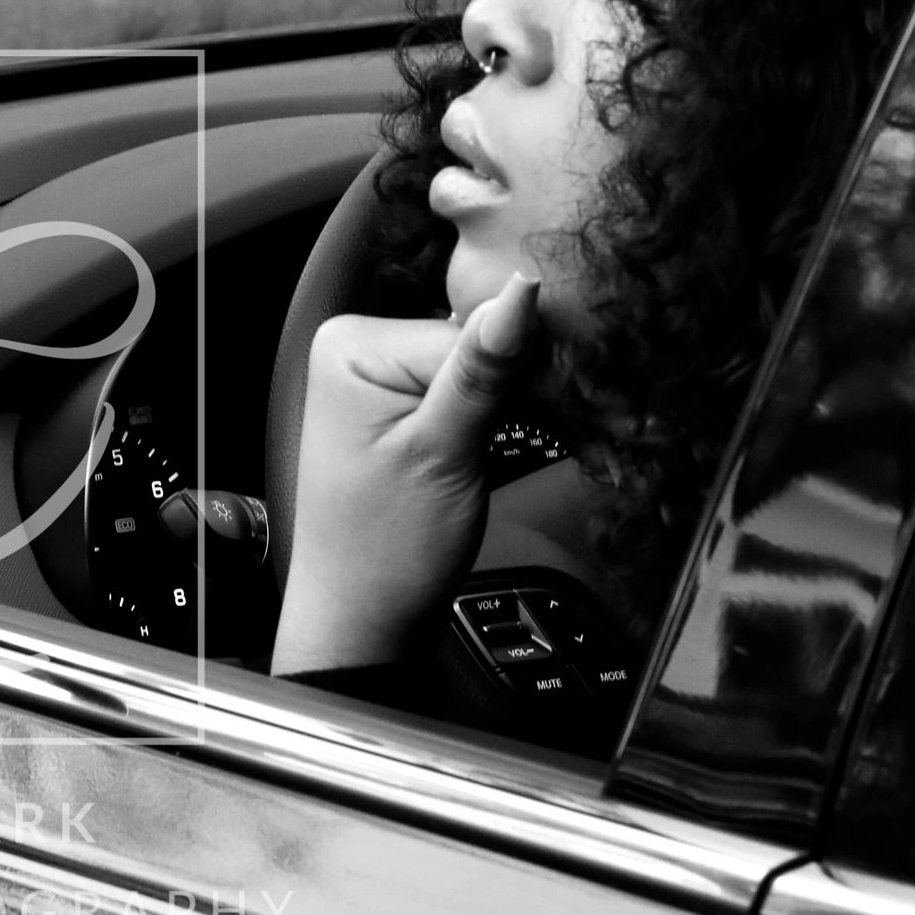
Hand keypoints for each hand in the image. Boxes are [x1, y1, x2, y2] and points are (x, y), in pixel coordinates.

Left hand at [271, 273, 538, 674]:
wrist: (362, 621)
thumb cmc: (385, 550)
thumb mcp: (441, 455)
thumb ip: (481, 374)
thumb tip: (522, 293)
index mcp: (351, 344)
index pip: (471, 328)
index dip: (522, 369)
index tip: (563, 404)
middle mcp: (357, 348)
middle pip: (475, 341)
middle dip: (517, 384)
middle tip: (538, 436)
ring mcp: (378, 379)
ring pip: (480, 366)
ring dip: (514, 400)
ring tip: (512, 451)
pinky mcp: (401, 408)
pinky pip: (466, 390)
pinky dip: (497, 414)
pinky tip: (507, 442)